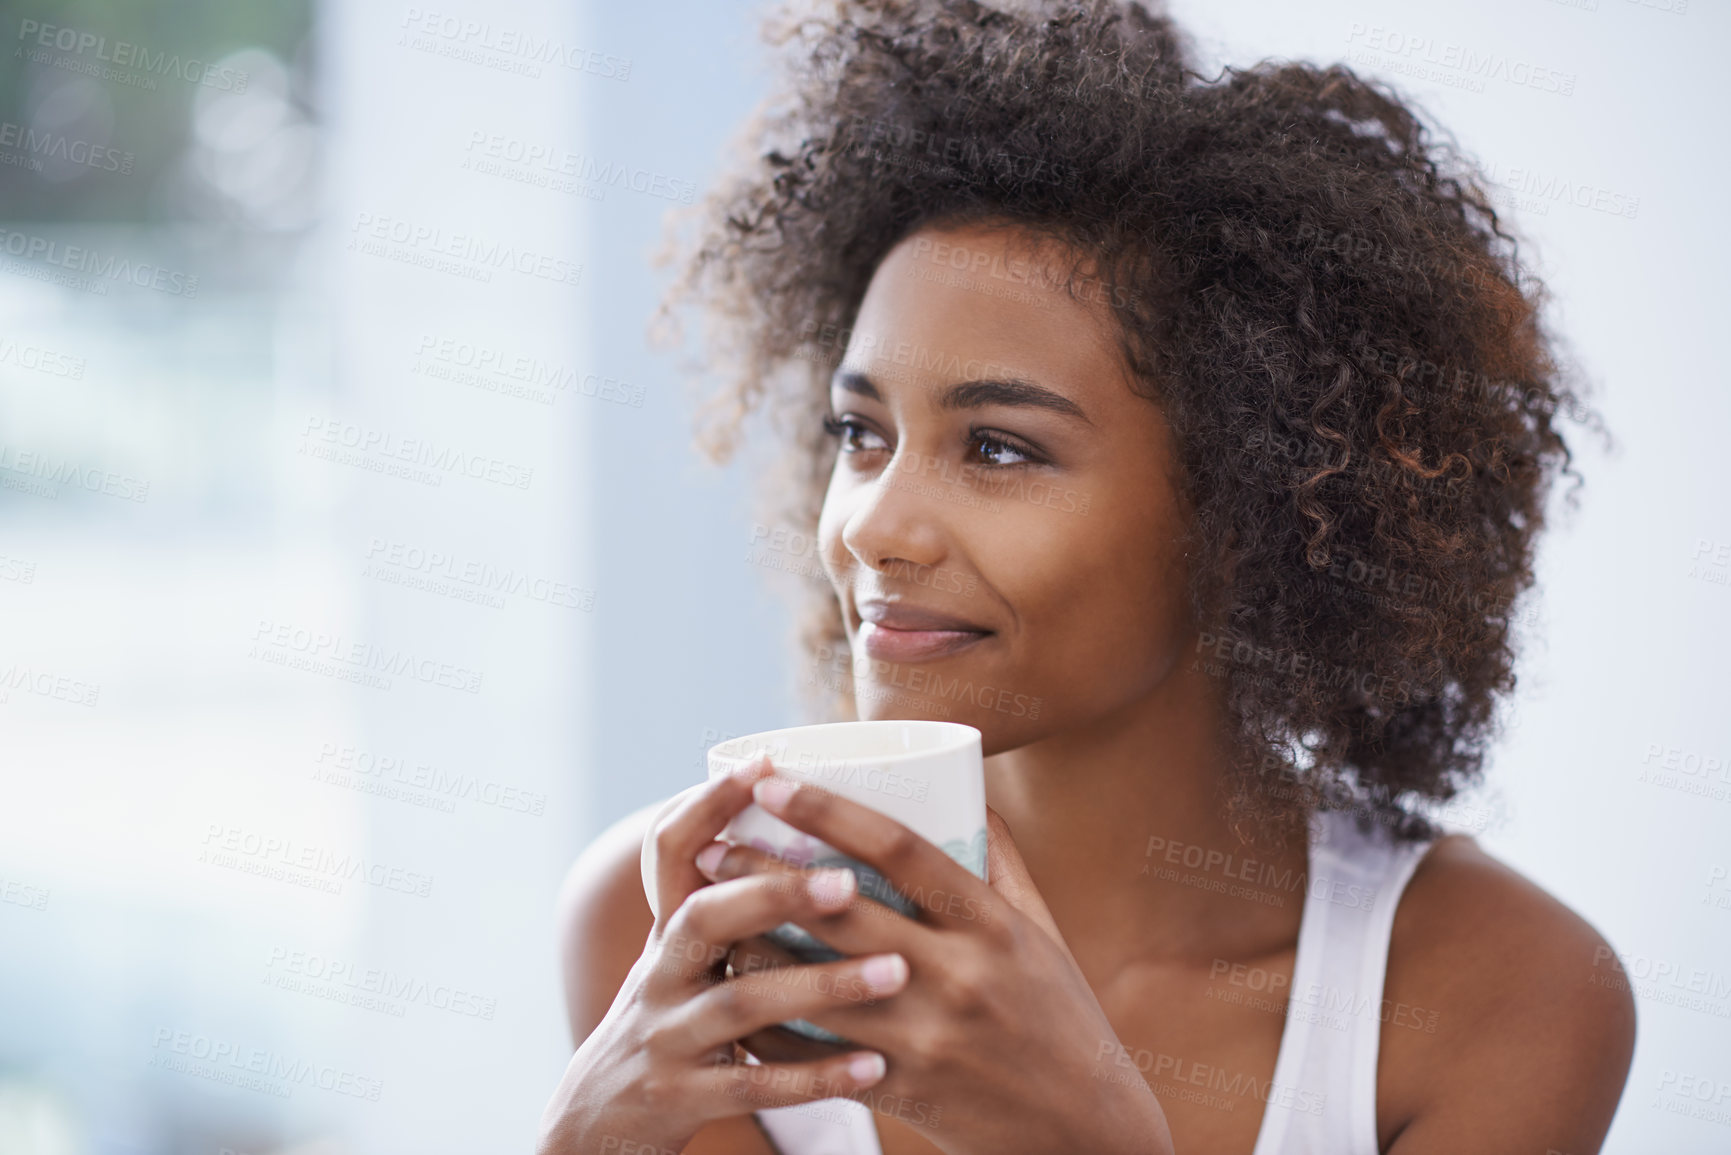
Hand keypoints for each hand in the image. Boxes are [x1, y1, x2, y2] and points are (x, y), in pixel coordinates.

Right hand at [533, 756, 912, 1154]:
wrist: (596, 1125)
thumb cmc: (673, 1023)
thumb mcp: (683, 961)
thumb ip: (733, 908)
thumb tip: (816, 830)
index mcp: (667, 932)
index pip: (672, 851)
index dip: (709, 804)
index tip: (764, 763)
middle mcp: (658, 975)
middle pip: (706, 917)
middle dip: (776, 893)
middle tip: (848, 881)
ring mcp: (666, 1038)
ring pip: (741, 1003)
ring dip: (821, 984)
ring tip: (895, 971)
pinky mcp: (681, 1098)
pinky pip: (755, 1084)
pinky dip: (816, 1076)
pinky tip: (875, 1068)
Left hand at [696, 774, 1176, 1154]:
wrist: (1085, 1132)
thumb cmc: (1060, 1015)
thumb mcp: (1042, 930)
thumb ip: (1000, 860)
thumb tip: (964, 782)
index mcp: (992, 923)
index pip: (900, 849)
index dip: (829, 811)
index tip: (774, 782)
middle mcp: (959, 974)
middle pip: (840, 914)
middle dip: (766, 873)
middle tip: (711, 845)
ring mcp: (928, 1037)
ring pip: (814, 986)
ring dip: (751, 948)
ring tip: (704, 916)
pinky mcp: (905, 1090)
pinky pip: (816, 1057)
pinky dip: (769, 1029)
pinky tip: (734, 1000)